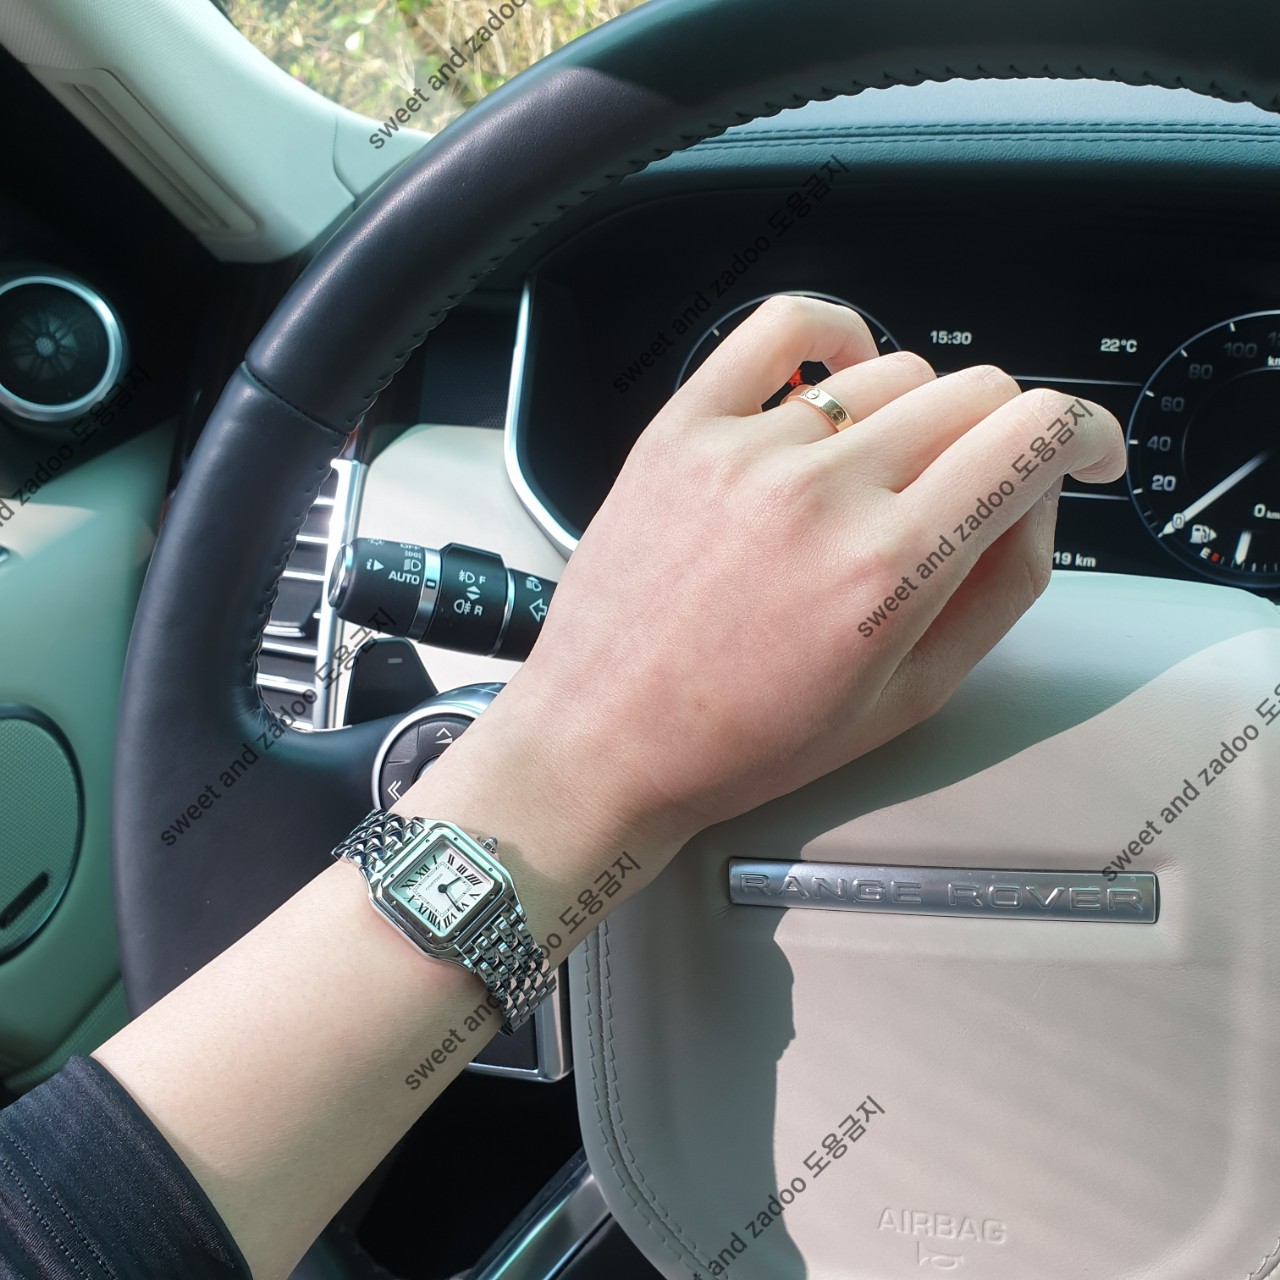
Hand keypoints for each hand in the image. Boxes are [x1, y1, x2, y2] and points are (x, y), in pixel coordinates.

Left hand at [491, 297, 1124, 851]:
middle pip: (973, 393)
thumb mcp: (907, 699)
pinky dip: (832, 334)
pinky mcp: (684, 426)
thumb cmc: (746, 740)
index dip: (1082, 433)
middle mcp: (823, 491)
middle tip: (974, 489)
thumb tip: (1035, 497)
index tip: (1080, 453)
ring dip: (917, 412)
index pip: (1032, 434)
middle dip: (1002, 436)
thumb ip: (1000, 590)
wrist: (605, 740)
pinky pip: (780, 328)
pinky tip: (840, 373)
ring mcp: (746, 447)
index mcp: (890, 568)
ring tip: (884, 471)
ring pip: (892, 369)